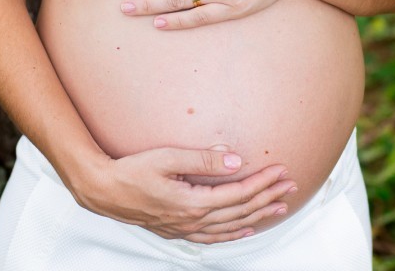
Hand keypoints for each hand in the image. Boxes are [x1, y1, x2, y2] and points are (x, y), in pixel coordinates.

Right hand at [78, 146, 296, 242]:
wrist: (104, 190)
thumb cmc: (132, 170)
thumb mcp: (167, 157)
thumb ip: (202, 159)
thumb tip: (234, 160)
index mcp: (192, 203)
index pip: (238, 194)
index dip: (262, 182)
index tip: (280, 170)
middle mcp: (192, 221)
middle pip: (240, 211)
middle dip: (268, 197)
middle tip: (290, 185)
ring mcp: (185, 229)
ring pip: (231, 226)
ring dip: (258, 216)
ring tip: (279, 207)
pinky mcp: (178, 230)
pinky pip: (214, 237)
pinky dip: (233, 234)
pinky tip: (246, 230)